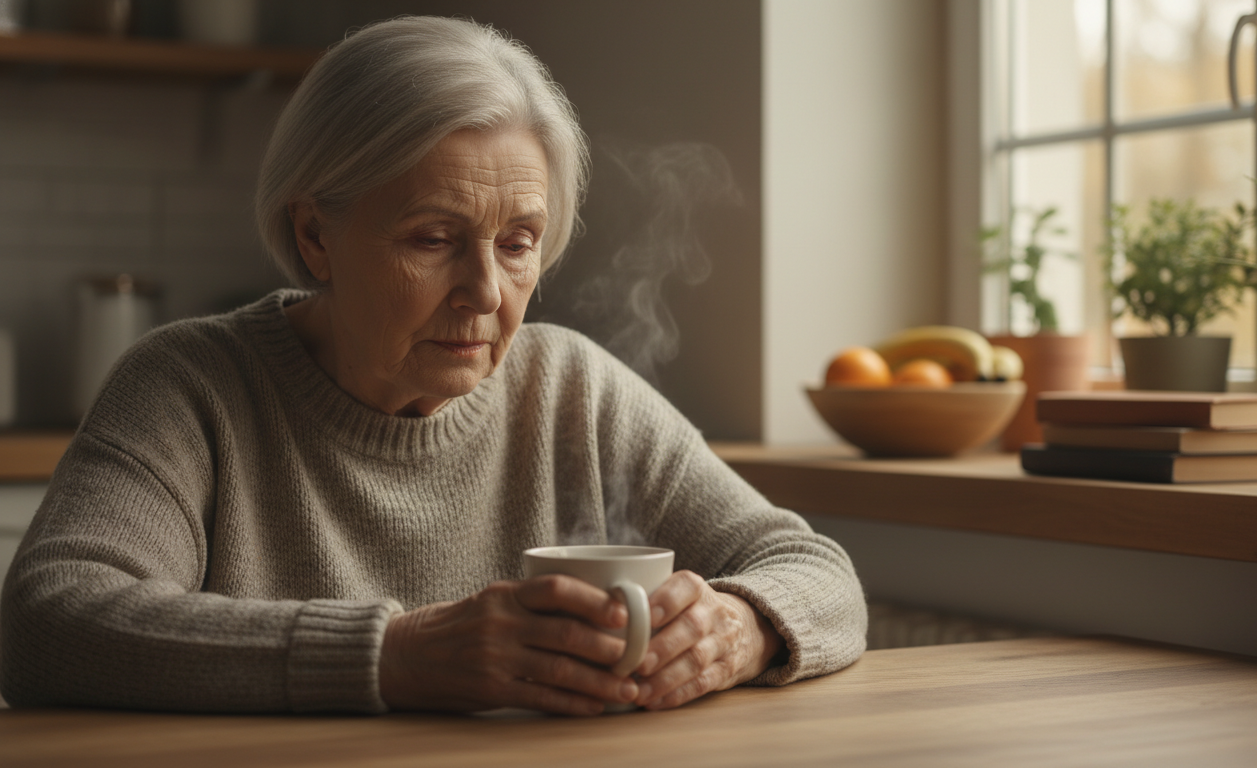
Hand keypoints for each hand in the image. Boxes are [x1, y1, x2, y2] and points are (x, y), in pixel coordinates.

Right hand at [378, 575, 641, 714]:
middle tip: (640, 657)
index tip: (624, 611)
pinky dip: (573, 705)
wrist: (408, 655)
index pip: (556, 589)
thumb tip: (597, 603)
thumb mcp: (494, 600)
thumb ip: (535, 601)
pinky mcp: (492, 689)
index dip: (593, 600)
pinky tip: (596, 708)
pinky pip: (541, 698)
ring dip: (599, 682)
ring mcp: (495, 658)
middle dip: (608, 648)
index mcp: (506, 594)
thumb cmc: (463, 624)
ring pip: (559, 670)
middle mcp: (501, 623)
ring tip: (629, 689)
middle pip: (565, 633)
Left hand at [632, 570, 782, 709]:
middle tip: (635, 664)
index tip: (645, 615)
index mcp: (695, 588)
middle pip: (691, 628)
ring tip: (638, 692)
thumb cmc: (688, 611)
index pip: (685, 588)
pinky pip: (703, 683)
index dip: (666, 601)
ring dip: (665, 678)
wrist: (745, 627)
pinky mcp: (727, 669)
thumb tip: (588, 610)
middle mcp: (714, 612)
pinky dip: (677, 695)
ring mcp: (724, 642)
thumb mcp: (676, 593)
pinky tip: (654, 702)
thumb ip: (642, 599)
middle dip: (662, 648)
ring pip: (697, 659)